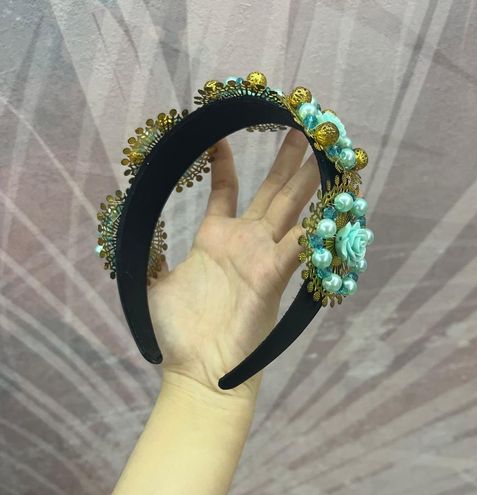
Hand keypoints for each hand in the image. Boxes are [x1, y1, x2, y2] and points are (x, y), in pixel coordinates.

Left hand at [147, 128, 319, 404]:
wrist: (197, 369)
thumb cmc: (177, 333)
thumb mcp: (152, 283)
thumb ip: (148, 253)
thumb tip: (129, 229)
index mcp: (215, 238)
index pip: (226, 190)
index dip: (224, 161)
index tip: (222, 132)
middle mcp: (245, 243)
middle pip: (272, 193)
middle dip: (286, 160)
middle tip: (299, 125)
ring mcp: (262, 258)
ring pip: (291, 210)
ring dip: (308, 181)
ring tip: (323, 149)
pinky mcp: (273, 276)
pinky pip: (297, 245)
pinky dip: (314, 226)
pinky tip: (330, 201)